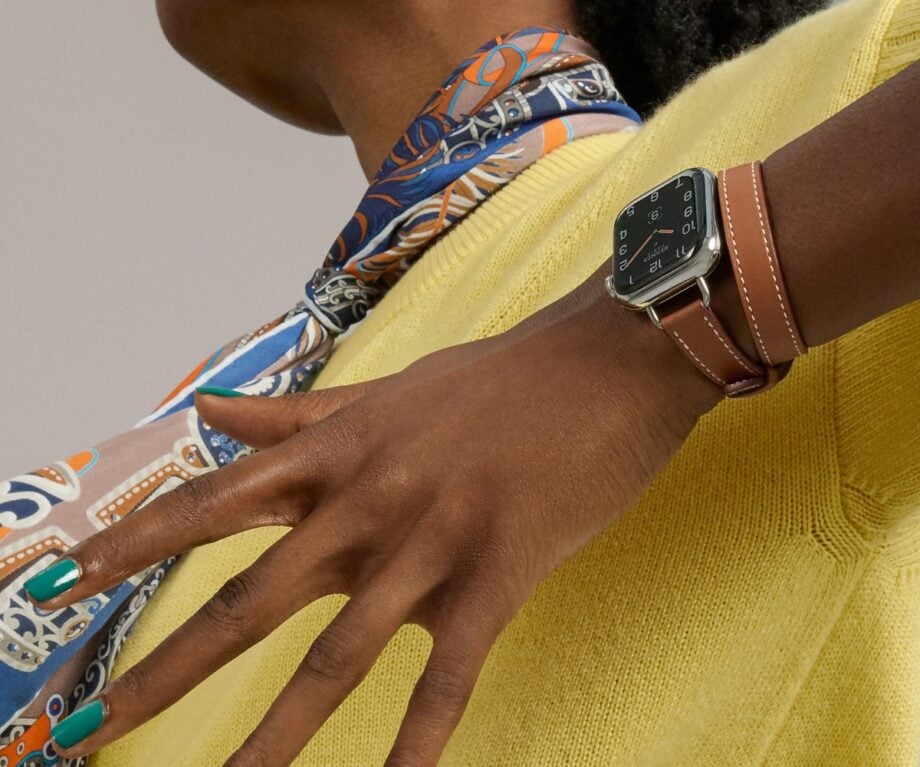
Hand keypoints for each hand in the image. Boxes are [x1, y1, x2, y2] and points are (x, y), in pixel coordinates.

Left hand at [35, 267, 718, 765]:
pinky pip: (448, 677)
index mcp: (338, 451)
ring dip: (275, 738)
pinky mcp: (498, 575)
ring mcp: (431, 540)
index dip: (131, 543)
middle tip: (91, 733)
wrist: (605, 363)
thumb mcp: (388, 389)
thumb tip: (209, 408)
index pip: (211, 502)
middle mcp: (367, 500)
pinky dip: (417, 742)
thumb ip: (296, 412)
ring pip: (336, 656)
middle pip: (249, 601)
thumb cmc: (499, 379)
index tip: (61, 582)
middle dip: (166, 672)